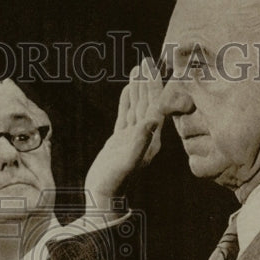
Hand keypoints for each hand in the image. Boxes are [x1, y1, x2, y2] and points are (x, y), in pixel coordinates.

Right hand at [84, 58, 163, 210]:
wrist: (103, 199)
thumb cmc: (114, 183)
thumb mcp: (127, 162)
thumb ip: (140, 141)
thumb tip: (153, 120)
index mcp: (151, 138)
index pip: (156, 106)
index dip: (155, 87)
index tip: (155, 68)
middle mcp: (146, 136)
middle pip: (149, 103)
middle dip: (149, 81)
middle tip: (148, 60)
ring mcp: (133, 137)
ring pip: (137, 106)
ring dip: (139, 87)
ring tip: (139, 67)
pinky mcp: (120, 140)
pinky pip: (126, 115)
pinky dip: (127, 100)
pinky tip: (128, 88)